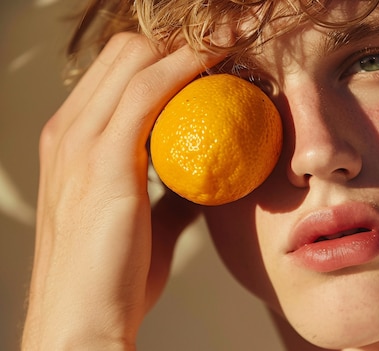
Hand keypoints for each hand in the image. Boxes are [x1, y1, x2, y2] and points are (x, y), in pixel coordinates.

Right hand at [22, 33, 222, 349]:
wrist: (82, 324)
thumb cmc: (114, 278)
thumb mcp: (144, 225)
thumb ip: (171, 195)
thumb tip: (205, 181)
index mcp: (73, 142)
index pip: (120, 71)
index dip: (168, 55)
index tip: (216, 56)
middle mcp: (69, 132)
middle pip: (126, 52)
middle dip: (180, 40)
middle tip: (231, 43)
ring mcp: (78, 143)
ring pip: (135, 59)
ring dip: (189, 45)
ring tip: (233, 45)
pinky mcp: (100, 162)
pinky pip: (149, 92)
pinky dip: (186, 69)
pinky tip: (220, 66)